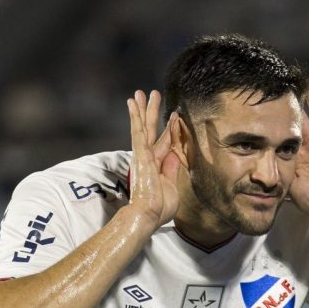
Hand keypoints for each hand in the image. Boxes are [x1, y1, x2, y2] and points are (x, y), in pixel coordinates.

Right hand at [126, 90, 180, 227]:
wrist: (148, 214)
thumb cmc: (160, 207)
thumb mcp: (172, 184)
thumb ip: (172, 167)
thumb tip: (176, 150)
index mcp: (156, 166)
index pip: (164, 142)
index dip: (171, 129)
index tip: (175, 116)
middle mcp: (147, 158)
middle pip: (150, 130)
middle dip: (151, 113)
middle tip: (151, 95)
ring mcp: (142, 155)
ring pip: (142, 126)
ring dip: (142, 109)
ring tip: (140, 93)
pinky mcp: (140, 154)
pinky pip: (137, 131)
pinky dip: (135, 116)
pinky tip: (132, 103)